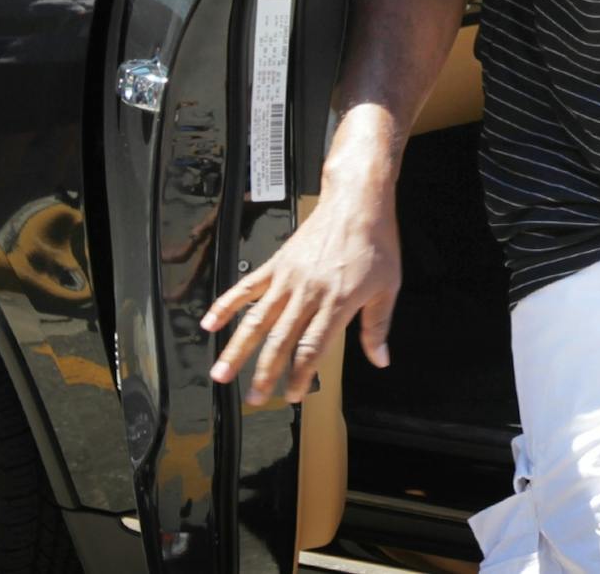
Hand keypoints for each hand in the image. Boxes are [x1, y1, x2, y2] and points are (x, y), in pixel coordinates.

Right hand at [199, 189, 400, 403]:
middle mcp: (308, 293)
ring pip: (256, 321)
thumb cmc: (375, 240)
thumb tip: (380, 358)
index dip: (300, 377)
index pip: (312, 349)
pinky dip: (225, 305)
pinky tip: (210, 323)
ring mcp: (288, 278)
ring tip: (220, 373)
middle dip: (264, 374)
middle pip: (280, 341)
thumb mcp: (389, 286)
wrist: (357, 201)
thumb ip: (378, 326)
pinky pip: (246, 288)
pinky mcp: (276, 263)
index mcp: (337, 302)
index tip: (293, 395)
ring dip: (236, 349)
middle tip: (254, 398)